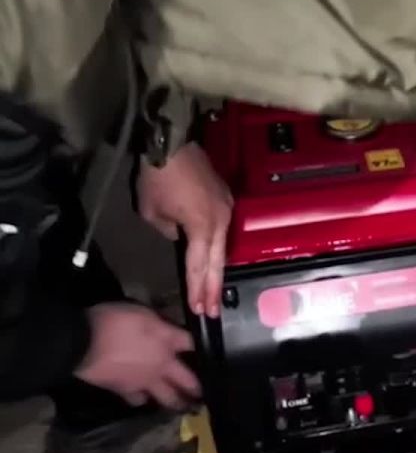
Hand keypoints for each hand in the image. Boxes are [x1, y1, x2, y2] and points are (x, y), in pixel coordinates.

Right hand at [75, 303, 200, 409]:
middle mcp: (162, 365)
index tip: (211, 354)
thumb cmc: (112, 320)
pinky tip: (143, 398)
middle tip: (205, 395)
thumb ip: (159, 322)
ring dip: (176, 402)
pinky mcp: (125, 391)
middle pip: (188, 381)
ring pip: (168, 398)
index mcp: (168, 341)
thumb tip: (168, 328)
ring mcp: (145, 381)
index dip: (204, 348)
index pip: (193, 345)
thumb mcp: (141, 311)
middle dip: (198, 388)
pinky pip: (139, 400)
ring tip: (182, 407)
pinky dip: (142, 400)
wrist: (81, 342)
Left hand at [137, 142, 232, 317]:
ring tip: (213, 290)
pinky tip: (214, 258)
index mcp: (203, 226)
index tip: (198, 309)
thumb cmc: (158, 177)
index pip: (199, 264)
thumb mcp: (152, 212)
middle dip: (213, 287)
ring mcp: (226, 208)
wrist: (171, 141)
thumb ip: (169, 232)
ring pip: (222, 246)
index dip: (197, 288)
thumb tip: (179, 235)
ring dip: (216, 268)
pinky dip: (217, 247)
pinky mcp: (224, 198)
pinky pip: (222, 229)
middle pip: (217, 261)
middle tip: (212, 311)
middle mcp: (221, 220)